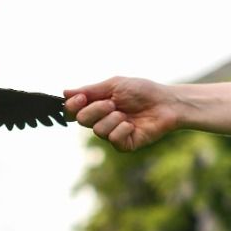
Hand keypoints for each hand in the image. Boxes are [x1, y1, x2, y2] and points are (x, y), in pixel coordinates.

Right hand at [63, 76, 179, 151]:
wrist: (165, 103)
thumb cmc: (142, 91)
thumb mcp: (114, 85)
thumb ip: (89, 90)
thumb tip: (65, 93)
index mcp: (96, 106)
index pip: (73, 112)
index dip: (72, 107)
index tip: (82, 98)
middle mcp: (101, 121)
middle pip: (82, 120)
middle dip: (96, 109)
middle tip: (113, 103)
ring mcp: (112, 134)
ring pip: (98, 130)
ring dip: (113, 118)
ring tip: (126, 114)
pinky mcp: (123, 145)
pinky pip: (113, 139)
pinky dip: (123, 129)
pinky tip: (133, 125)